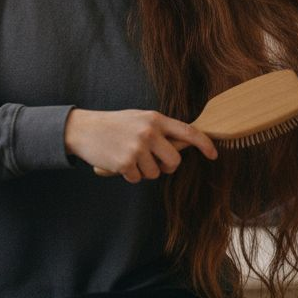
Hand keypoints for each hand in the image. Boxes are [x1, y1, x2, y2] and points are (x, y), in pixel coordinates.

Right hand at [65, 108, 217, 182]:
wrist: (84, 129)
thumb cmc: (114, 125)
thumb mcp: (139, 119)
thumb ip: (160, 130)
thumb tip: (183, 145)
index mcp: (155, 119)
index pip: (188, 132)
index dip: (204, 144)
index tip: (213, 154)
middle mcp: (149, 132)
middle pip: (174, 160)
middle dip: (167, 167)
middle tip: (154, 162)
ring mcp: (137, 148)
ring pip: (155, 173)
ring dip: (144, 171)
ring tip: (130, 157)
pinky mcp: (125, 162)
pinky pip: (137, 178)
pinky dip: (129, 175)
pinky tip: (119, 162)